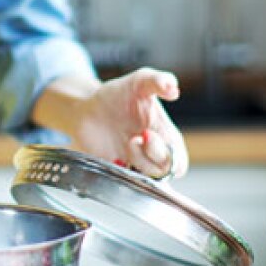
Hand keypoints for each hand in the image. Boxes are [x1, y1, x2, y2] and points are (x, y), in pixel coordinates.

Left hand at [67, 67, 188, 179]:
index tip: (147, 133)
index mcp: (165, 137)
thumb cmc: (118, 95)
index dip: (168, 153)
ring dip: (136, 163)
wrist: (87, 108)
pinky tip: (114, 158)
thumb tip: (173, 89)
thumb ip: (157, 80)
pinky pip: (123, 184)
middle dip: (151, 157)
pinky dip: (120, 173)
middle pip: (165, 172)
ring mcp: (134, 165)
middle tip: (134, 139)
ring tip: (125, 143)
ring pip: (146, 180)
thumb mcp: (139, 81)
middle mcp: (152, 154)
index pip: (178, 160)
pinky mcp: (116, 172)